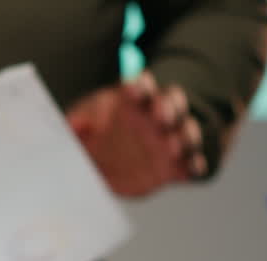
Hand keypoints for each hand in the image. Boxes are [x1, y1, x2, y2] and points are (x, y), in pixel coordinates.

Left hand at [67, 71, 205, 197]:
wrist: (114, 164)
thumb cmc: (98, 137)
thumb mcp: (83, 126)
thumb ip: (77, 124)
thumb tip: (71, 125)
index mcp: (134, 101)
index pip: (140, 88)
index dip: (139, 86)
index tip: (134, 87)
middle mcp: (157, 117)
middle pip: (171, 103)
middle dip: (168, 107)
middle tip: (160, 113)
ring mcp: (171, 141)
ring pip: (187, 132)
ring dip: (184, 137)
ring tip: (173, 146)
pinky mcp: (177, 167)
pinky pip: (192, 164)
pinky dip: (195, 165)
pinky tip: (193, 168)